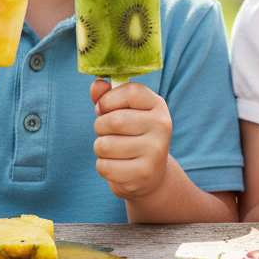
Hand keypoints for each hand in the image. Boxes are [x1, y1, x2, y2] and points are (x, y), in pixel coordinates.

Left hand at [91, 79, 171, 199]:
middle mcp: (161, 126)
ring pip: (106, 145)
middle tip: (107, 132)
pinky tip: (116, 165)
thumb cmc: (131, 135)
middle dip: (100, 127)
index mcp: (157, 105)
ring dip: (100, 148)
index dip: (108, 99)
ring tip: (112, 149)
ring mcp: (155, 151)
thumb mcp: (123, 111)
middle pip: (114, 121)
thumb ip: (107, 96)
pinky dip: (103, 166)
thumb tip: (97, 84)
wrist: (151, 174)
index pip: (130, 92)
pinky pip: (105, 166)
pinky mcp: (143, 173)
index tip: (104, 108)